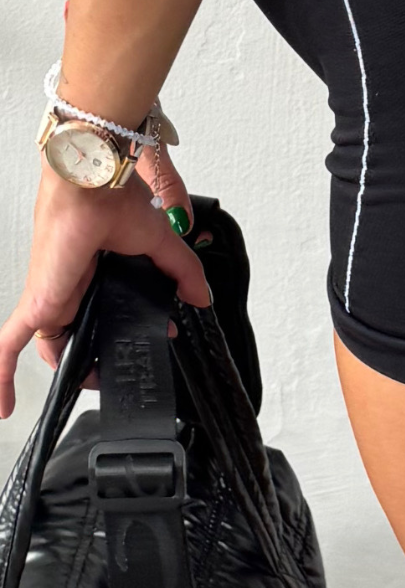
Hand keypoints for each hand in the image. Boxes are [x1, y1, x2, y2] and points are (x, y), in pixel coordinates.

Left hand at [0, 154, 210, 419]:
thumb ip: (181, 271)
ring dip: (64, 369)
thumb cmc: (116, 199)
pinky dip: (2, 374)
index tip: (155, 337)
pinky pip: (10, 345)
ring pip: (48, 344)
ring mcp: (52, 298)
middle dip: (97, 356)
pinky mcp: (38, 305)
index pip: (107, 310)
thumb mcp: (160, 241)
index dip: (128, 330)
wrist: (94, 183)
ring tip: (90, 386)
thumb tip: (202, 297)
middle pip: (78, 333)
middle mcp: (72, 285)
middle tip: (118, 371)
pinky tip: (2, 404)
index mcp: (97, 270)